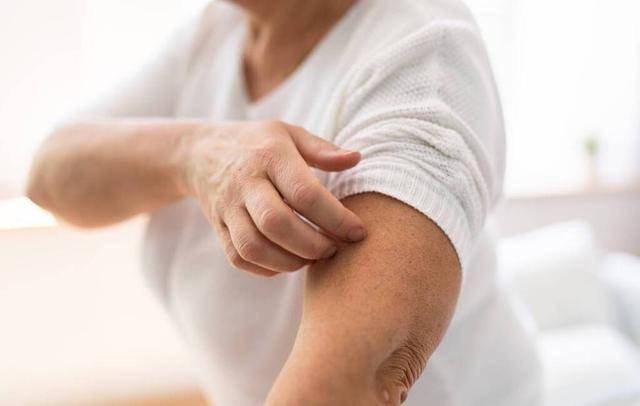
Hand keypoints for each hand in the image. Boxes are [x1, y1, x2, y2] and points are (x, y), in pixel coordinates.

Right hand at [176, 120, 365, 275]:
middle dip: (312, 244)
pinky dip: (267, 268)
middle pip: (276, 223)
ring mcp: (228, 208)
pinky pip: (240, 258)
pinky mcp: (218, 228)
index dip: (335, 218)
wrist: (201, 153)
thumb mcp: (289, 134)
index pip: (304, 193)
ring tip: (313, 258)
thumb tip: (356, 158)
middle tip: (335, 248)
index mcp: (270, 156)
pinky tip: (288, 260)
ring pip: (254, 246)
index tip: (358, 232)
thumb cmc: (258, 144)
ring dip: (290, 261)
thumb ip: (323, 149)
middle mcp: (245, 182)